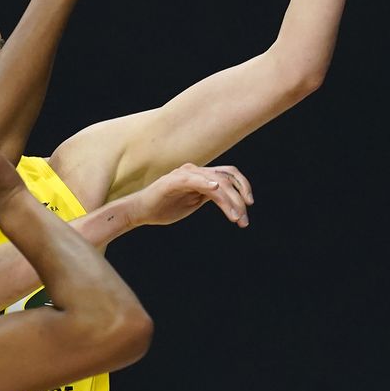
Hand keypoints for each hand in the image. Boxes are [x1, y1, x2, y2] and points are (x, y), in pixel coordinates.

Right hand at [129, 163, 254, 228]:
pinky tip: (215, 190)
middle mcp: (195, 171)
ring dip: (229, 201)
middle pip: (227, 177)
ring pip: (215, 182)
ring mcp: (184, 174)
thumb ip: (208, 197)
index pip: (228, 174)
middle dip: (240, 198)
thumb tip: (230, 201)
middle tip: (244, 219)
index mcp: (201, 176)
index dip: (243, 187)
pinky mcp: (173, 182)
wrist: (140, 211)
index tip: (249, 205)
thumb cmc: (164, 207)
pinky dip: (206, 183)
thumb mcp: (193, 202)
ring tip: (235, 218)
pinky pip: (193, 180)